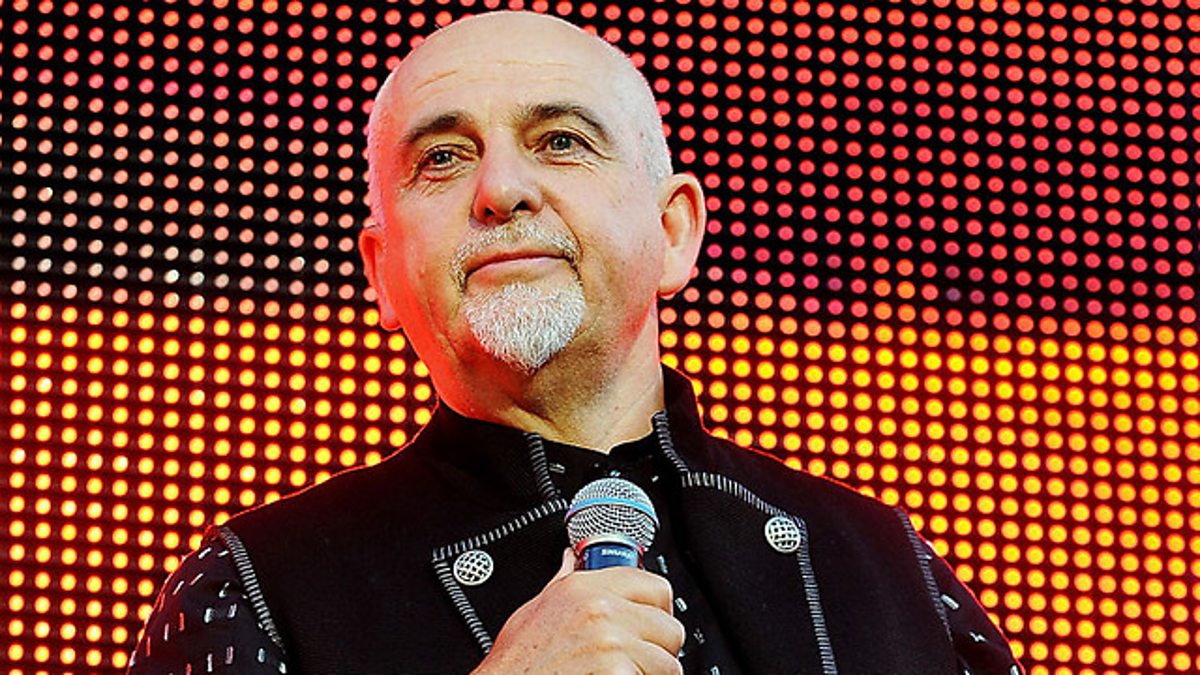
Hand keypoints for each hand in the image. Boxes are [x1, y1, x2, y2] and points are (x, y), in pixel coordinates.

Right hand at [473, 548, 684, 673]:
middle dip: (660, 648)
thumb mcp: (536, 609)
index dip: (659, 610)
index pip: (656, 586)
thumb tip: (570, 559)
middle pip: (670, 626)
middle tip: (639, 659)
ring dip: (654, 674)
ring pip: (670, 662)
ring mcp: (611, 642)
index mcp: (584, 587)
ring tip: (626, 674)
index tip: (651, 624)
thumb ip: (562, 582)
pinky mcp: (616, 672)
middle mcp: (602, 609)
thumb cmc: (517, 660)